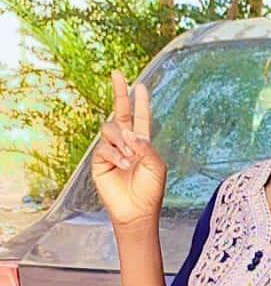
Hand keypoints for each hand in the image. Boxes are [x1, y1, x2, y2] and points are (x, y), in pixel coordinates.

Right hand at [92, 70, 166, 228]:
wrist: (136, 211)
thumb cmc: (150, 191)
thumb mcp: (156, 166)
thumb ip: (146, 146)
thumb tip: (128, 131)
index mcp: (143, 143)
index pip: (140, 118)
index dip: (139, 102)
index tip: (139, 85)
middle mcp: (126, 143)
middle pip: (120, 113)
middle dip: (119, 93)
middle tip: (117, 75)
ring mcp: (112, 150)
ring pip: (110, 129)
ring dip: (121, 140)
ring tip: (130, 157)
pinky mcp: (100, 160)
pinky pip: (104, 147)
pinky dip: (114, 154)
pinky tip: (122, 165)